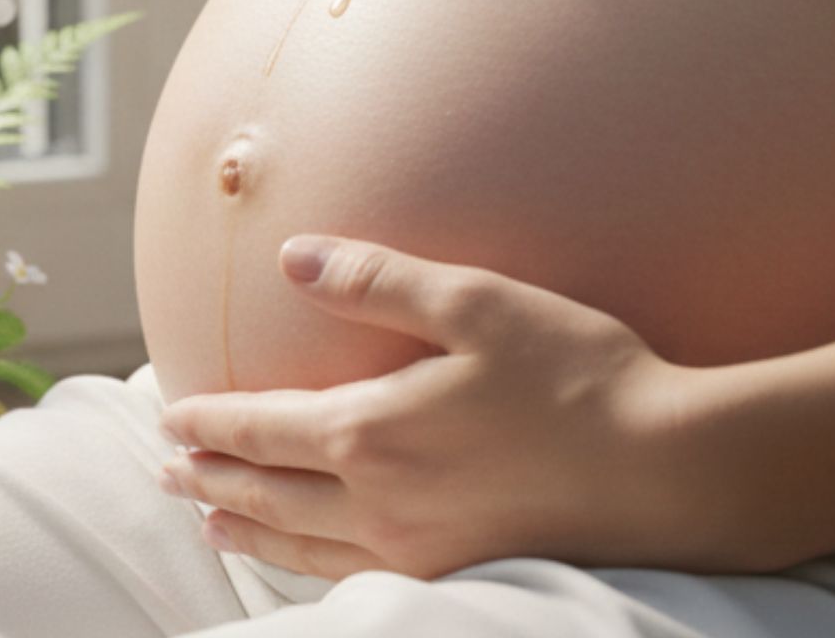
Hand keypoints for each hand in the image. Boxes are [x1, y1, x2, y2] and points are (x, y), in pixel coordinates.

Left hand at [153, 235, 727, 583]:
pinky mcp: (458, 575)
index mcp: (373, 432)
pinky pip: (353, 575)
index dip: (210, 424)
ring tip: (212, 523)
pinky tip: (307, 559)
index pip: (263, 429)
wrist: (668, 471)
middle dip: (212, 480)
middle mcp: (381, 503)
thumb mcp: (474, 302)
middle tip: (167, 473)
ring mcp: (418, 552)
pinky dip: (306, 564)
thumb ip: (373, 280)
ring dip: (249, 531)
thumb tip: (290, 258)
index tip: (169, 420)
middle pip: (269, 494)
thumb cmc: (575, 374)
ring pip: (304, 546)